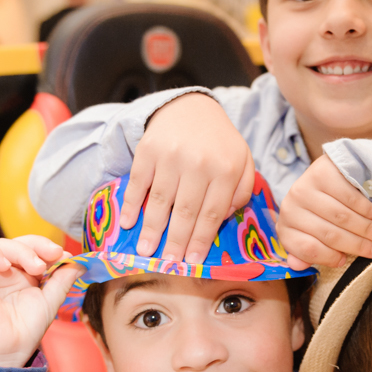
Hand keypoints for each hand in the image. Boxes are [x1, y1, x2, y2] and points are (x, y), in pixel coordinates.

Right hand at [0, 235, 82, 367]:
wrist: (5, 349)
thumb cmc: (26, 330)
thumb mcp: (50, 300)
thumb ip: (63, 279)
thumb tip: (80, 262)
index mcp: (24, 275)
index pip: (35, 249)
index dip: (48, 247)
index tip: (63, 255)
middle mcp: (6, 271)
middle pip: (20, 242)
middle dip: (38, 244)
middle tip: (53, 254)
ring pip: (2, 244)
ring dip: (22, 250)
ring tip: (36, 268)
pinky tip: (5, 265)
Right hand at [120, 93, 253, 262]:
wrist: (190, 107)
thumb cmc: (218, 142)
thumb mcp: (242, 160)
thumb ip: (242, 189)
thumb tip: (227, 217)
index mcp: (226, 169)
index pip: (212, 213)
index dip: (201, 240)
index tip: (192, 261)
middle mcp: (199, 163)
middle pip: (186, 211)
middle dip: (176, 242)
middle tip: (168, 264)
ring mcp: (171, 156)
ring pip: (161, 200)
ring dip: (151, 229)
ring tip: (145, 251)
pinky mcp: (148, 150)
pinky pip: (138, 183)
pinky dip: (132, 205)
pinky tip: (128, 224)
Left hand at [276, 155, 371, 269]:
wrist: (329, 172)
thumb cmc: (322, 209)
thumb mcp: (312, 231)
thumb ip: (308, 250)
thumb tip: (296, 266)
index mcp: (286, 228)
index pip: (308, 250)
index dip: (330, 258)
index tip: (346, 261)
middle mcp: (290, 208)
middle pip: (330, 234)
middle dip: (358, 245)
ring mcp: (304, 188)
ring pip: (342, 217)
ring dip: (367, 229)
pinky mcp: (321, 174)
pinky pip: (349, 197)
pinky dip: (366, 209)